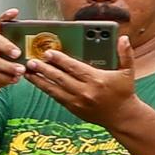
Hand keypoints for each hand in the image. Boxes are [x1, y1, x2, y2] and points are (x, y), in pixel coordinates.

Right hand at [0, 13, 30, 103]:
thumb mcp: (8, 60)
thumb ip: (20, 55)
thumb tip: (43, 53)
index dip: (4, 18)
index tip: (15, 12)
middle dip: (5, 45)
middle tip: (17, 53)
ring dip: (6, 65)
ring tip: (20, 71)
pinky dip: (4, 77)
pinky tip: (14, 79)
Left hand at [20, 35, 140, 129]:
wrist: (121, 116)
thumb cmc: (124, 92)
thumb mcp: (127, 72)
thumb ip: (125, 54)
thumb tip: (123, 38)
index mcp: (97, 80)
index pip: (74, 68)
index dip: (60, 60)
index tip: (48, 53)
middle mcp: (85, 91)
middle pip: (60, 78)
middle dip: (44, 69)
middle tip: (31, 61)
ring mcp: (77, 101)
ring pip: (54, 89)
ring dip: (39, 80)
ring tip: (26, 72)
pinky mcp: (72, 108)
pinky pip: (55, 97)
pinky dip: (45, 89)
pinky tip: (36, 82)